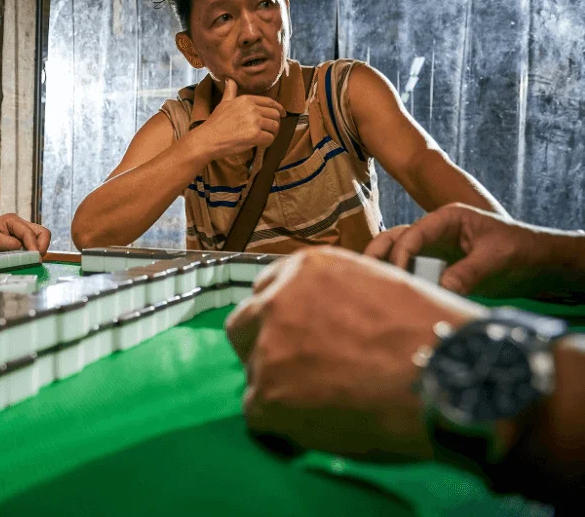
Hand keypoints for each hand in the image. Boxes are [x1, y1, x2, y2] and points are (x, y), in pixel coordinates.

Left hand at [0, 214, 51, 255]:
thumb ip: (6, 243)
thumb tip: (22, 248)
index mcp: (12, 220)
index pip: (30, 233)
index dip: (34, 246)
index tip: (34, 259)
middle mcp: (19, 225)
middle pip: (42, 233)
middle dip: (42, 246)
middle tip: (36, 259)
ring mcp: (21, 233)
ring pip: (40, 239)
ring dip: (39, 250)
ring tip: (31, 260)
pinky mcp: (20, 242)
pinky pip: (33, 246)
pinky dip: (33, 253)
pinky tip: (26, 260)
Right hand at [190, 77, 285, 159]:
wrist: (208, 138)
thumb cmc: (216, 123)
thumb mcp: (223, 103)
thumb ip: (230, 91)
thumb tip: (229, 79)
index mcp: (247, 99)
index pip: (270, 102)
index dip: (279, 109)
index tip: (283, 114)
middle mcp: (252, 108)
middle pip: (275, 115)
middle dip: (275, 123)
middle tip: (270, 130)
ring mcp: (254, 122)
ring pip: (275, 127)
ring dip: (272, 134)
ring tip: (264, 137)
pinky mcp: (255, 135)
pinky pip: (270, 139)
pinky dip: (267, 143)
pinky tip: (260, 144)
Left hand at [225, 246, 483, 459]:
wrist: (452, 376)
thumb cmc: (432, 335)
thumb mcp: (378, 286)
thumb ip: (338, 297)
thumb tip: (325, 321)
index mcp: (306, 268)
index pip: (268, 290)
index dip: (282, 319)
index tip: (295, 337)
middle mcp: (277, 300)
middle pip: (245, 325)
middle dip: (264, 347)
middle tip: (296, 373)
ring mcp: (267, 347)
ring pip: (254, 372)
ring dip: (280, 388)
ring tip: (325, 405)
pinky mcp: (267, 394)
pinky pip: (258, 414)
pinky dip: (283, 426)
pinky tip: (318, 427)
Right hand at [364, 203, 567, 295]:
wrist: (538, 264)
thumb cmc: (521, 251)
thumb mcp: (496, 258)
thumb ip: (468, 272)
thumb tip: (441, 288)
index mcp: (448, 219)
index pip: (413, 232)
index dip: (401, 253)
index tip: (398, 275)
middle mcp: (435, 231)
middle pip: (395, 238)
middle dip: (378, 255)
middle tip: (364, 276)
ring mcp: (433, 249)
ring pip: (397, 253)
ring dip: (384, 268)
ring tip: (370, 286)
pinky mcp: (436, 266)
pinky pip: (411, 271)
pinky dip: (399, 280)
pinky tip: (390, 295)